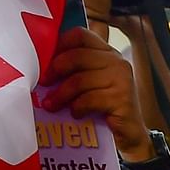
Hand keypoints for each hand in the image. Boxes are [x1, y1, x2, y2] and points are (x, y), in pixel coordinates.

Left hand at [41, 28, 151, 159]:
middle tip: (44, 83)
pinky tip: (75, 113)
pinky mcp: (122, 99)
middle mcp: (117, 62)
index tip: (46, 61)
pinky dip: (77, 107)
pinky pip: (90, 99)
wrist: (129, 134)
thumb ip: (74, 69)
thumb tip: (41, 65)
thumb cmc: (103, 108)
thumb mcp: (88, 83)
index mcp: (107, 53)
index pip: (80, 35)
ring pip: (80, 80)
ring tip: (52, 105)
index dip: (59, 45)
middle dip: (55, 70)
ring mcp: (122, 80)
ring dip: (61, 94)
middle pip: (77, 56)